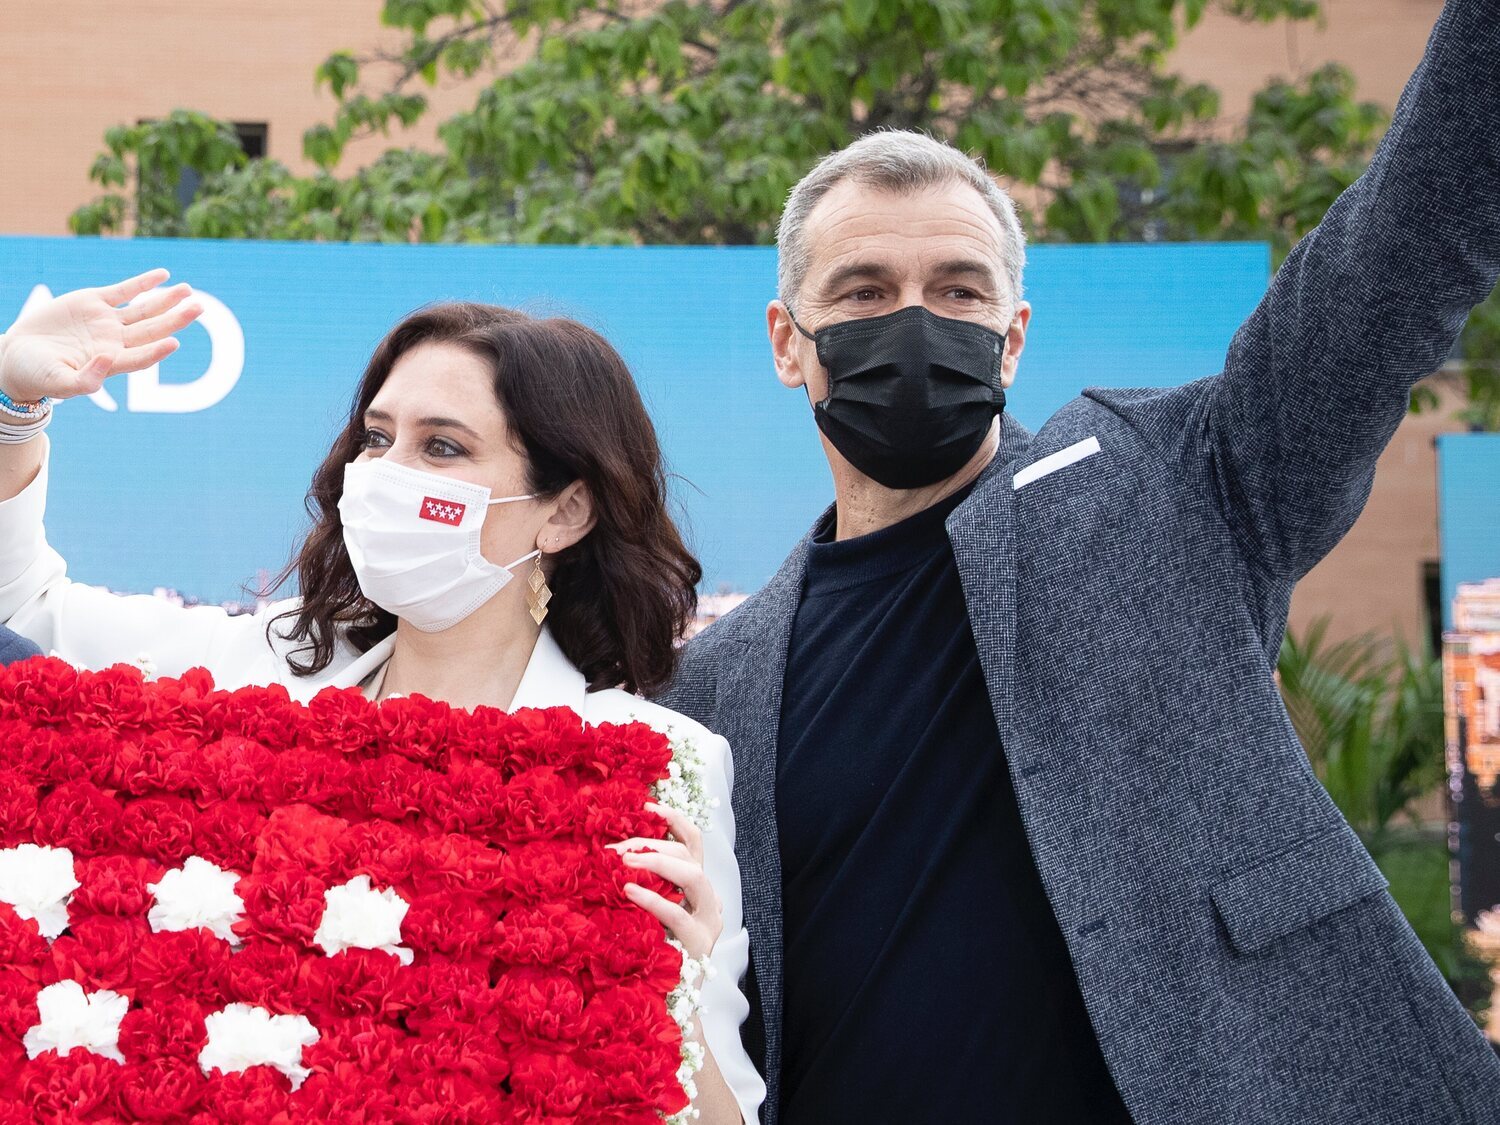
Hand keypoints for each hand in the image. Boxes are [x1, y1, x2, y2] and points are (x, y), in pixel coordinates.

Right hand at [0, 269, 200, 404]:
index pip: (141, 357)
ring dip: (166, 300)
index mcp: (110, 363)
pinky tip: (164, 276)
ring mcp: (106, 321)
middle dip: (176, 319)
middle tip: (200, 308)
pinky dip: (143, 283)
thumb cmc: (36, 375)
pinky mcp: (93, 302)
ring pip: (143, 309)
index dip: (157, 351)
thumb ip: (84, 381)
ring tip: (189, 291)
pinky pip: (124, 290)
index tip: (175, 342)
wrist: (17, 355)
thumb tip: (108, 361)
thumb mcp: (58, 383)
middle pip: (152, 330)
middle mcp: (114, 341)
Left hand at [609, 801, 722, 961]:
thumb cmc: (646, 954)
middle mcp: (708, 899)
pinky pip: (677, 913)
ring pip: (693, 874)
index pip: (693, 842)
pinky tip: (629, 891)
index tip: (648, 805)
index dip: (673, 820)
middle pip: (688, 855)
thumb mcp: (643, 911)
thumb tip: (608, 854)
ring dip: (658, 862)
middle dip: (652, 845)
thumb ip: (638, 884)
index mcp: (697, 888)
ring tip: (626, 862)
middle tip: (619, 849)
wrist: (663, 1004)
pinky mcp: (699, 943)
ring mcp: (708, 920)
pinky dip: (652, 898)